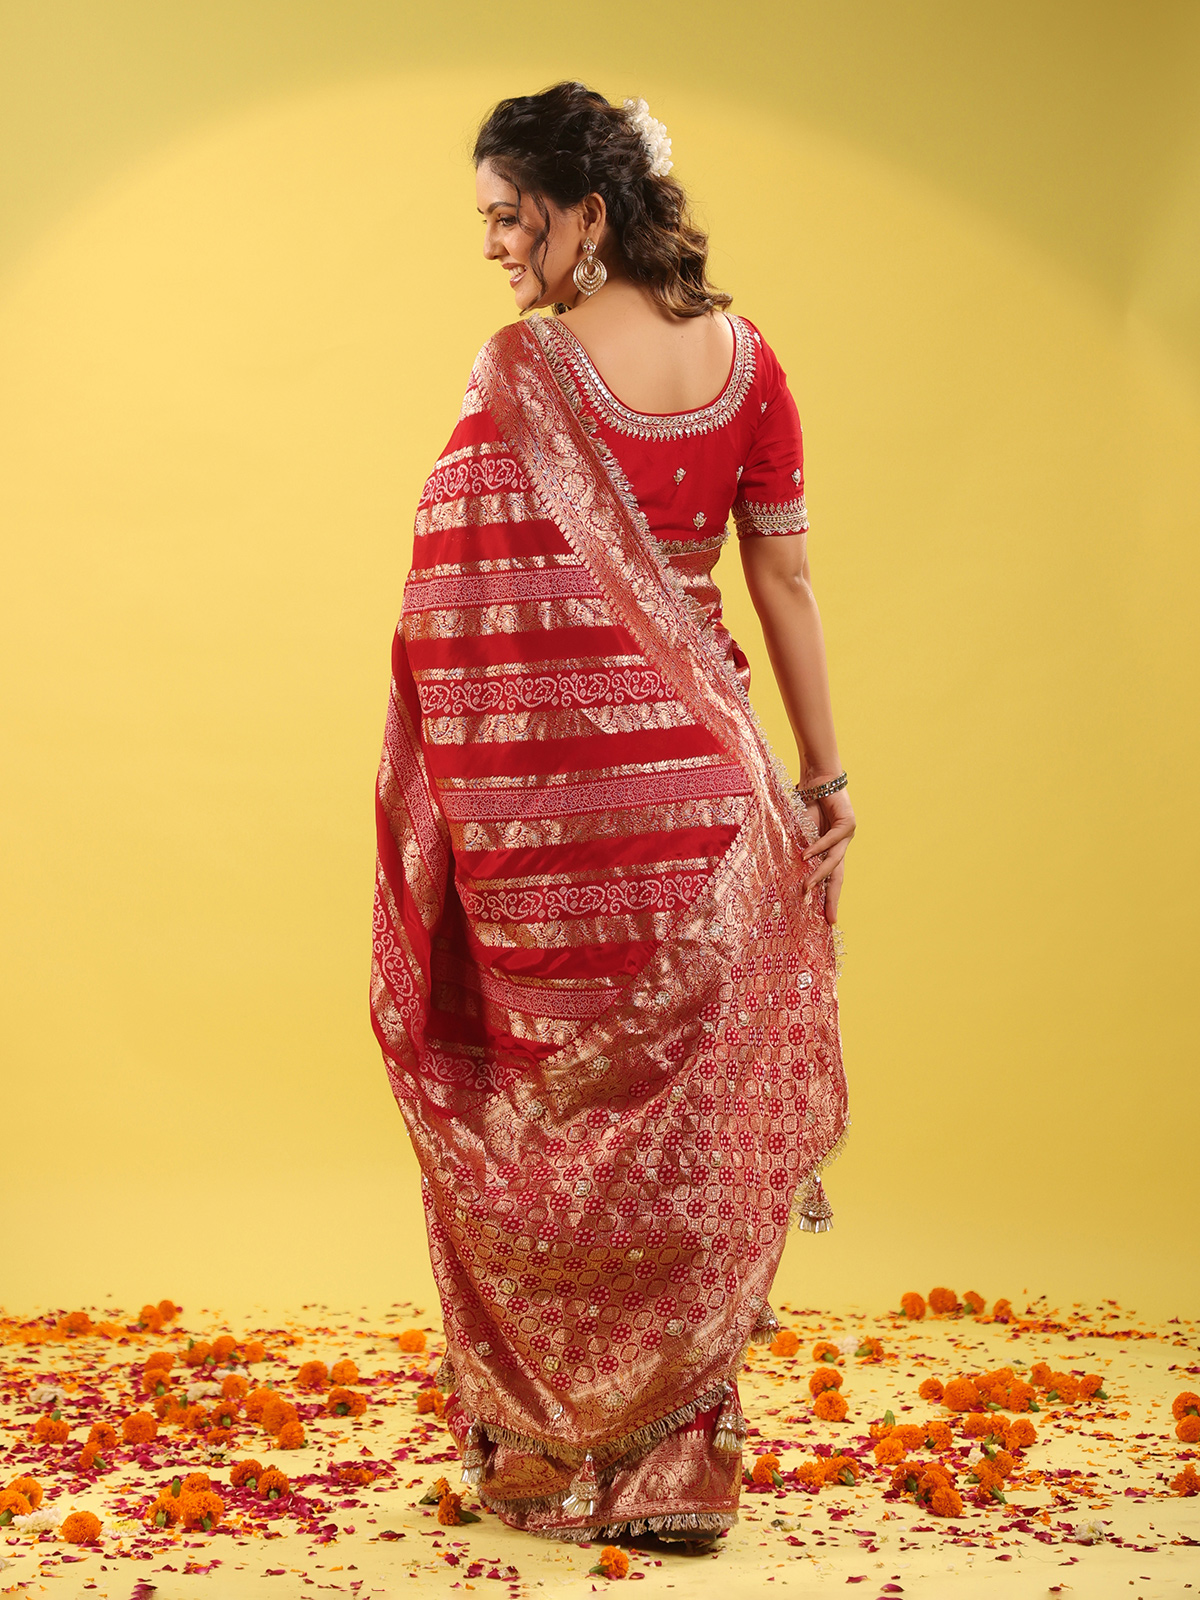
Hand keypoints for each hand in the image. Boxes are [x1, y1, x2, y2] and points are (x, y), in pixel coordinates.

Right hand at [801, 788, 855, 924]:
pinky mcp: (848, 823)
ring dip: (819, 876)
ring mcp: (847, 835)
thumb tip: (784, 871)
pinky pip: (831, 841)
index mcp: (830, 850)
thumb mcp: (799, 832)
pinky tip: (806, 856)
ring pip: (834, 862)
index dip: (827, 897)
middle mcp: (841, 846)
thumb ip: (798, 849)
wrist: (817, 778)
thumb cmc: (806, 803)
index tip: (825, 919)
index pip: (830, 878)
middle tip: (829, 919)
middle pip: (837, 877)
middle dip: (832, 899)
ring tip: (806, 888)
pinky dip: (818, 848)